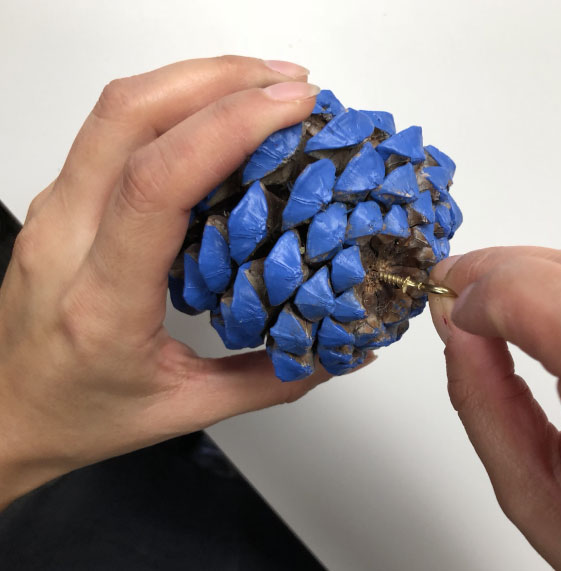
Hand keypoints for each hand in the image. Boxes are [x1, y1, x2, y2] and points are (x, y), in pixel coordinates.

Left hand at [0, 56, 331, 508]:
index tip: (291, 109)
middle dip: (219, 79)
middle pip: (128, 115)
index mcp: (102, 300)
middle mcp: (65, 239)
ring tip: (265, 86)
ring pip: (116, 109)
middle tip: (290, 85)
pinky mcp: (62, 200)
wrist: (1, 415)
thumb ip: (272, 381)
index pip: (157, 184)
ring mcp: (56, 211)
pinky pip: (113, 128)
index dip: (228, 128)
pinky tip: (217, 113)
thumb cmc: (75, 415)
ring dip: (196, 80)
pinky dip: (175, 102)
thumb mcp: (183, 410)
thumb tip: (342, 352)